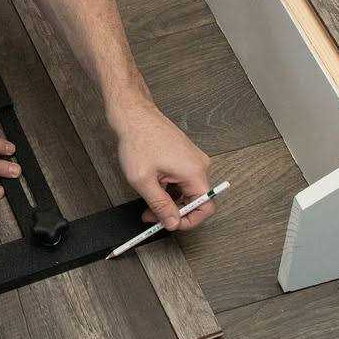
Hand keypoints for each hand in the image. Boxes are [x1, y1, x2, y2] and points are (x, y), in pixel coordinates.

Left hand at [115, 102, 212, 230]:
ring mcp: (192, 158)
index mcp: (194, 171)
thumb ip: (160, 205)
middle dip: (173, 211)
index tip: (170, 224)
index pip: (205, 207)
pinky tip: (153, 186)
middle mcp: (199, 164)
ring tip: (148, 201)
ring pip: (187, 189)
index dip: (188, 221)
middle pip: (195, 199)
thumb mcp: (144, 180)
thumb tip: (173, 222)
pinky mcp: (184, 154)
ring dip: (169, 199)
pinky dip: (169, 187)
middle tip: (151, 215)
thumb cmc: (138, 139)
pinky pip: (182, 178)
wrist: (133, 114)